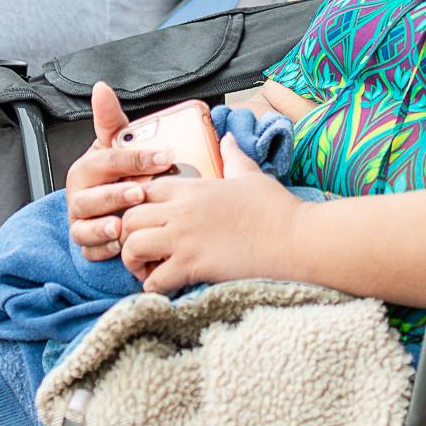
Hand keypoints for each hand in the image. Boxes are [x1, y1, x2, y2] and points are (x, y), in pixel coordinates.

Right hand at [64, 81, 170, 261]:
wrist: (109, 203)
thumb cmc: (115, 172)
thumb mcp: (114, 144)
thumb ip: (110, 119)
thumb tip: (101, 87)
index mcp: (87, 168)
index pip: (107, 160)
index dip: (135, 158)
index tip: (166, 156)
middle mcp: (80, 196)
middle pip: (90, 196)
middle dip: (114, 194)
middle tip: (140, 191)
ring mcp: (81, 222)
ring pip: (86, 226)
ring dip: (103, 227)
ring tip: (122, 225)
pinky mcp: (87, 245)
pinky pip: (91, 251)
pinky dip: (103, 250)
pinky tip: (119, 246)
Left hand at [119, 136, 302, 293]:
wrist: (297, 240)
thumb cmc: (277, 209)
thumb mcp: (251, 176)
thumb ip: (233, 157)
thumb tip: (228, 138)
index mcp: (193, 188)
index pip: (143, 189)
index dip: (139, 206)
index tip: (148, 222)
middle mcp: (183, 210)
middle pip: (129, 218)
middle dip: (128, 236)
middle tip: (143, 250)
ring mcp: (185, 238)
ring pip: (132, 246)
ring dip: (135, 262)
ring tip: (150, 270)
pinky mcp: (194, 265)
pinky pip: (155, 280)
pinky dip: (154, 287)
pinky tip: (168, 287)